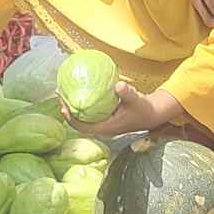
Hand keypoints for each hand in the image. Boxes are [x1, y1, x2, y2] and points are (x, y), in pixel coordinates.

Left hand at [65, 83, 183, 136]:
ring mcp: (104, 124)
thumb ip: (127, 93)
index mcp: (106, 128)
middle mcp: (102, 128)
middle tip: (59, 96)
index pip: (82, 127)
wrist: (153, 114)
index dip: (70, 119)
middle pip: (78, 123)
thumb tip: (119, 85)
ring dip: (73, 108)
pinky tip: (79, 94)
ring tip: (64, 94)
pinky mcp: (106, 118)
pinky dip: (82, 106)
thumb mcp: (136, 100)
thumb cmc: (144, 109)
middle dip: (67, 111)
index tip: (62, 106)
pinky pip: (90, 114)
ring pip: (83, 119)